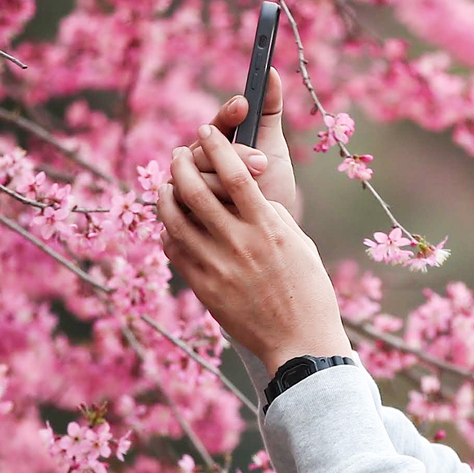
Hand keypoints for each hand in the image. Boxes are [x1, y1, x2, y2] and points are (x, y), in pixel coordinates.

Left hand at [158, 123, 350, 373]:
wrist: (299, 342)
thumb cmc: (307, 291)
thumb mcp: (299, 244)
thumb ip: (271, 216)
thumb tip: (247, 194)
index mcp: (268, 228)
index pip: (235, 173)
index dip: (217, 145)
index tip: (207, 130)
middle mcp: (239, 244)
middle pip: (195, 191)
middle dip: (181, 164)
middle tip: (178, 153)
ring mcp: (217, 267)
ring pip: (175, 219)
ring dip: (165, 194)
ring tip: (166, 183)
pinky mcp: (203, 288)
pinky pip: (175, 250)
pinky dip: (169, 230)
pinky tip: (172, 222)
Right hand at [191, 67, 299, 223]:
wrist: (270, 238)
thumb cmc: (272, 189)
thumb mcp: (274, 150)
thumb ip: (269, 112)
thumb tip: (273, 72)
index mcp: (217, 143)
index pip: (216, 123)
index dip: (228, 113)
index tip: (244, 104)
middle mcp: (197, 162)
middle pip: (204, 148)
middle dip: (237, 154)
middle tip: (262, 163)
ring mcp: (186, 188)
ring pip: (197, 176)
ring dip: (227, 184)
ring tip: (253, 194)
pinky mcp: (181, 214)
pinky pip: (188, 203)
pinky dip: (213, 206)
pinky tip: (231, 209)